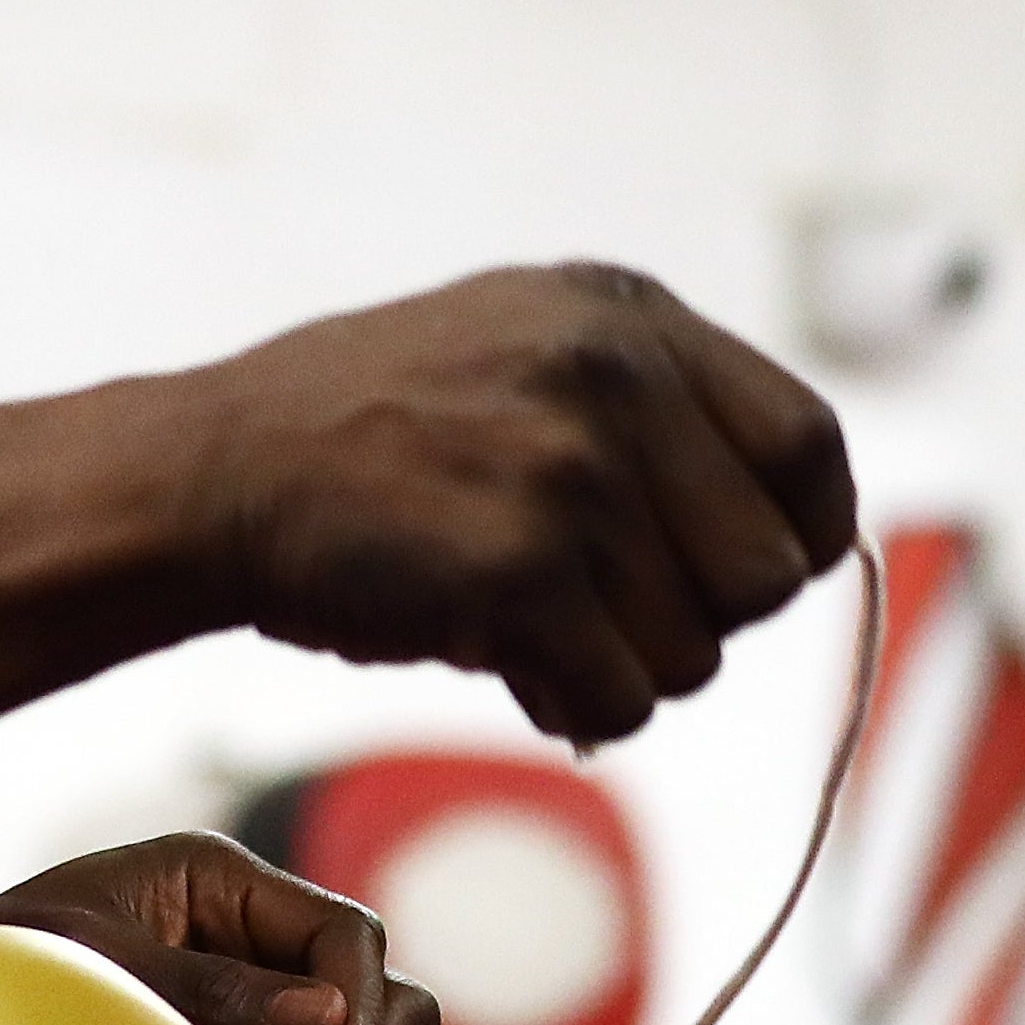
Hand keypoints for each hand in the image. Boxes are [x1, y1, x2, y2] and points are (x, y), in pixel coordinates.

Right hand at [176, 265, 858, 746]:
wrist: (216, 474)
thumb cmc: (374, 440)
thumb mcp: (528, 354)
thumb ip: (659, 414)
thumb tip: (799, 550)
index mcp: (629, 315)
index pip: (808, 447)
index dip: (799, 535)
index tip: (741, 576)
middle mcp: (616, 375)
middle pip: (768, 572)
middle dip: (698, 620)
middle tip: (606, 611)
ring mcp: (571, 468)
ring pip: (696, 654)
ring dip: (624, 671)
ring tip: (532, 623)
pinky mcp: (521, 566)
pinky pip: (621, 699)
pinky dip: (571, 708)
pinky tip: (504, 661)